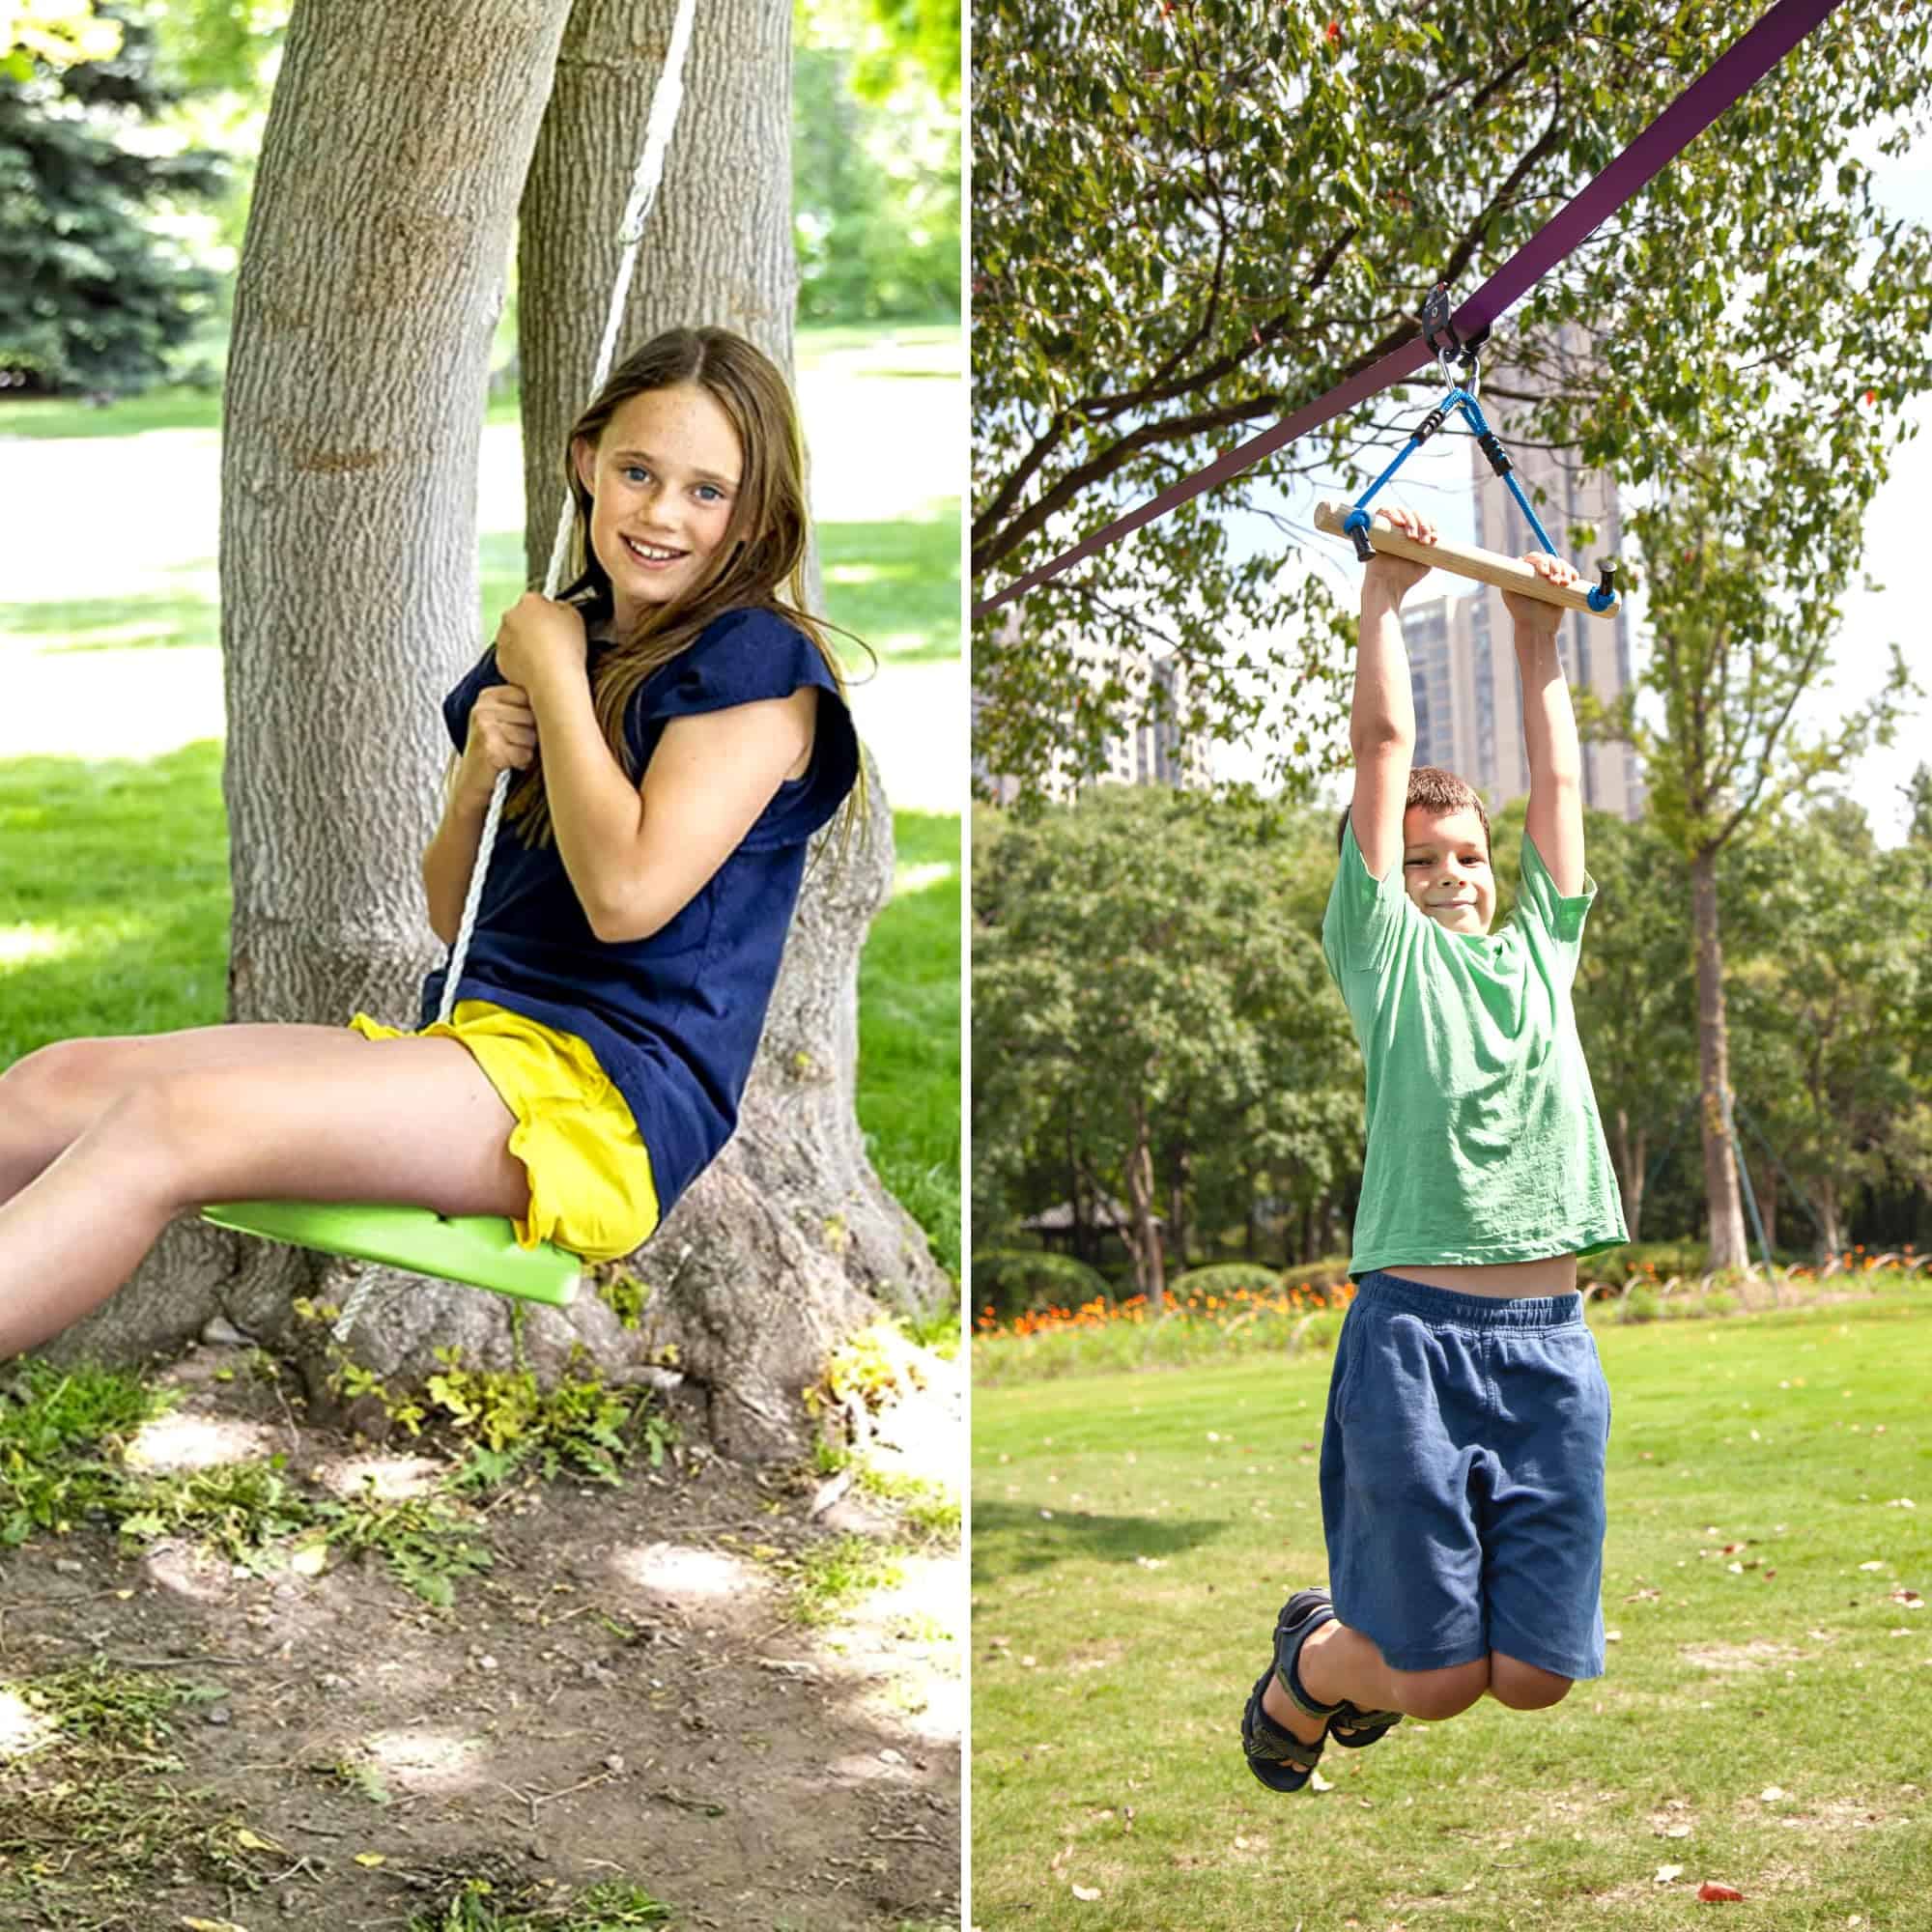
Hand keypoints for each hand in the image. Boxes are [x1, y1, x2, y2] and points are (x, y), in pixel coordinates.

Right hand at [459, 682, 538, 796]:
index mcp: (489, 695)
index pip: (532, 696)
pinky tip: (507, 762)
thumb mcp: (508, 720)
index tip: (523, 726)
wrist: (472, 780)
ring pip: (531, 736)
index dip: (537, 716)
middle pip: (533, 717)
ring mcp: (483, 727)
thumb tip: (569, 698)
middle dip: (531, 735)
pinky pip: (524, 754)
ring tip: (510, 752)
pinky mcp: (488, 748)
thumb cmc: (497, 750)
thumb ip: (529, 705)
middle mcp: (483, 708)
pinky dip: (521, 762)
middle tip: (514, 743)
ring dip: (527, 750)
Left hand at [493, 592, 587, 694]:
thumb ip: (563, 607)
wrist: (552, 678)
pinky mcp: (500, 659)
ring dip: (525, 643)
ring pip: (513, 637)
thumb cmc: (563, 650)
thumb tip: (559, 608)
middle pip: (521, 617)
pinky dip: (519, 660)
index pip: (537, 600)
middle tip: (550, 640)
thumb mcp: (575, 617)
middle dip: (532, 626)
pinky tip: (536, 666)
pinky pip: (509, 656)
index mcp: (530, 601)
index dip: (548, 612)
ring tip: (544, 656)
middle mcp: (511, 617)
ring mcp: (503, 638)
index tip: (554, 622)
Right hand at [1361, 505, 1438, 605]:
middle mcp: (1400, 529)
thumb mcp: (1426, 561)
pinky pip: (1383, 510)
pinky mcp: (1376, 527)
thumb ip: (1432, 549)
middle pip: (1414, 513)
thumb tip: (1436, 537)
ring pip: (1401, 510)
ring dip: (1410, 520)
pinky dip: (1392, 513)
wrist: (1388, 585)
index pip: (1423, 519)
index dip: (1431, 524)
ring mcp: (1388, 527)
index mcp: (1413, 535)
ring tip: (1411, 537)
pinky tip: (1399, 523)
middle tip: (1422, 541)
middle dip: (1422, 524)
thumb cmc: (1406, 577)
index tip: (1434, 538)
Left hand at [1503, 552, 1579, 641]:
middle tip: (1554, 582)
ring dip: (1564, 570)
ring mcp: (1551, 577)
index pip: (1534, 558)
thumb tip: (1519, 559)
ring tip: (1564, 584)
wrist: (1537, 626)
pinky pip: (1570, 572)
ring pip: (1560, 564)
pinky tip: (1573, 579)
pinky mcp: (1563, 583)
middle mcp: (1538, 572)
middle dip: (1554, 567)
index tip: (1544, 573)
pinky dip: (1572, 573)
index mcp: (1526, 571)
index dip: (1541, 562)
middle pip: (1549, 559)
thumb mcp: (1509, 593)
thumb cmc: (1521, 611)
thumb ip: (1508, 577)